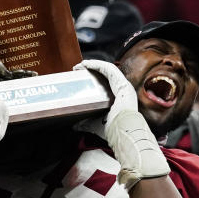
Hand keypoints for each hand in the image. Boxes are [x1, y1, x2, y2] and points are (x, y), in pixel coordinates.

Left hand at [73, 60, 167, 187]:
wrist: (124, 133)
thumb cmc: (114, 130)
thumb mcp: (95, 125)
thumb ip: (85, 124)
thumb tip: (74, 126)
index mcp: (119, 98)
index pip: (106, 82)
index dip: (94, 76)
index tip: (80, 75)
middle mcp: (123, 90)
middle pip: (105, 74)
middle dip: (91, 69)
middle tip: (77, 68)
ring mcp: (124, 86)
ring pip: (107, 69)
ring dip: (93, 65)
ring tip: (80, 65)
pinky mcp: (122, 85)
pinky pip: (109, 70)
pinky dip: (97, 65)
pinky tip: (87, 64)